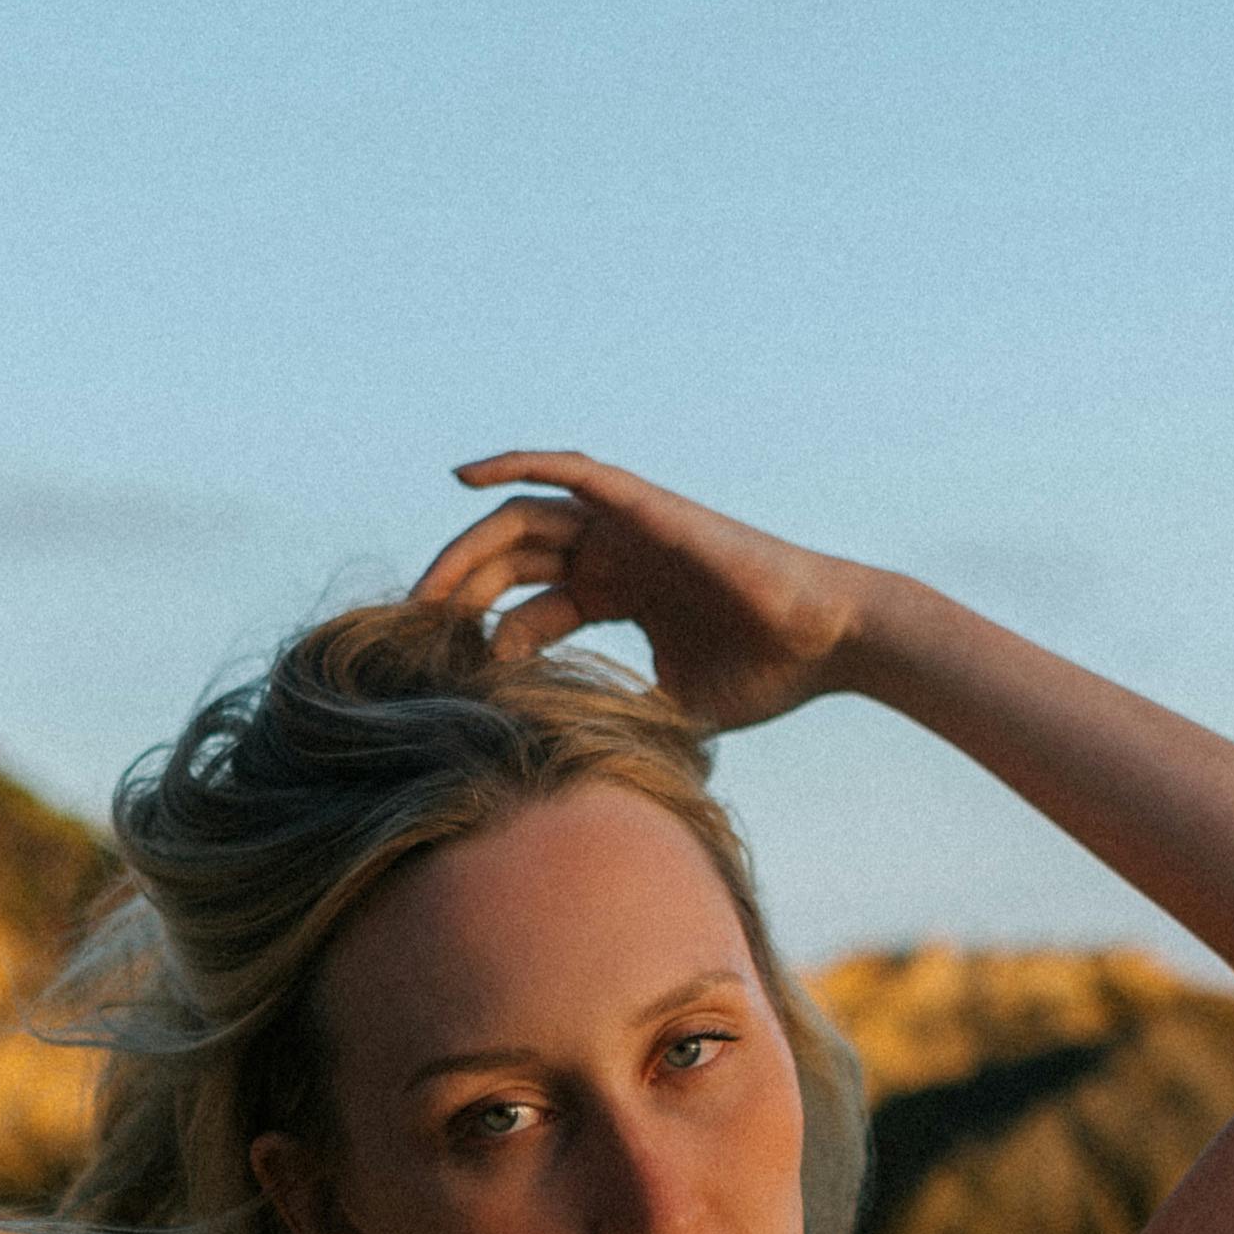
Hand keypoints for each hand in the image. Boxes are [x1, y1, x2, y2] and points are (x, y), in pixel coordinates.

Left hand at [413, 450, 875, 737]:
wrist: (826, 641)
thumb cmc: (764, 674)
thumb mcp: (670, 708)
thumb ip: (620, 718)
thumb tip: (573, 771)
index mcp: (619, 595)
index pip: (529, 607)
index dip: (482, 637)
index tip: (445, 679)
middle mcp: (616, 554)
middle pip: (513, 561)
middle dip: (456, 594)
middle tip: (408, 635)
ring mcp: (629, 527)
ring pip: (526, 519)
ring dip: (467, 549)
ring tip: (423, 591)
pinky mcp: (646, 506)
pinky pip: (573, 472)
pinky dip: (518, 462)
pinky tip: (464, 477)